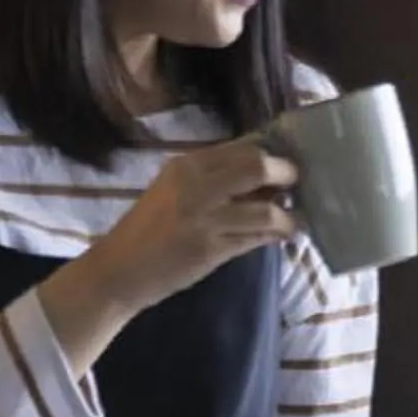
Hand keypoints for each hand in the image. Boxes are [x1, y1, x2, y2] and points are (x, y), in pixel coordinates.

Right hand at [38, 140, 299, 373]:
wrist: (117, 270)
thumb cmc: (151, 228)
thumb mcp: (176, 189)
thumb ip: (215, 177)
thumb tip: (268, 169)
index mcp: (187, 165)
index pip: (244, 146)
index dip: (276, 151)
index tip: (294, 159)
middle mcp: (195, 185)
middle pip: (258, 166)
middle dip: (288, 174)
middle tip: (300, 184)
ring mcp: (203, 218)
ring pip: (266, 210)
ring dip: (289, 216)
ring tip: (296, 219)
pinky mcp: (209, 249)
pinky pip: (256, 239)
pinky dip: (276, 236)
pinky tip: (284, 236)